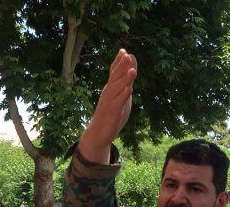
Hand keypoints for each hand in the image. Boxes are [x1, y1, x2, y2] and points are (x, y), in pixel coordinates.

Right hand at [78, 49, 137, 163]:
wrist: (98, 133)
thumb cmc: (110, 112)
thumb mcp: (120, 95)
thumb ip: (126, 80)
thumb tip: (132, 66)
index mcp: (111, 88)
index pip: (114, 72)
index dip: (118, 62)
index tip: (123, 51)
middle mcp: (108, 93)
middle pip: (115, 78)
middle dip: (121, 67)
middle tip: (126, 55)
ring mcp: (109, 103)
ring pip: (117, 90)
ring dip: (124, 80)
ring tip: (132, 70)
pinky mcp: (112, 114)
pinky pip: (118, 104)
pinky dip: (123, 96)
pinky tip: (129, 90)